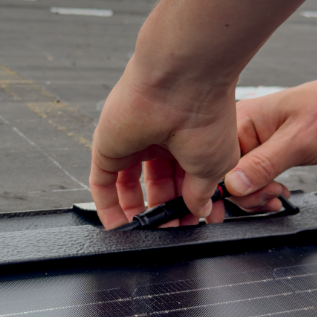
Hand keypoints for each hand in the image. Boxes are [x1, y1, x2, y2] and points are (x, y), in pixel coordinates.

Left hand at [89, 68, 239, 229]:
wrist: (180, 82)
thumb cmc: (205, 112)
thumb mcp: (214, 166)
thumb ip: (202, 193)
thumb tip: (199, 210)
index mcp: (188, 141)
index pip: (183, 182)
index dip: (187, 207)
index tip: (191, 226)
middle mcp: (159, 141)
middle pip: (156, 187)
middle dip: (164, 213)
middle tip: (170, 233)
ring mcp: (132, 144)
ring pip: (128, 188)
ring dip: (137, 214)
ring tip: (148, 234)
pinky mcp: (108, 148)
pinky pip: (102, 184)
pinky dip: (108, 208)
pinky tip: (119, 228)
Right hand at [225, 81, 316, 209]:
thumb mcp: (298, 141)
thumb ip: (264, 164)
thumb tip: (234, 185)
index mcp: (242, 120)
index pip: (218, 162)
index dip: (226, 187)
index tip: (246, 199)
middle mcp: (241, 131)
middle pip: (225, 176)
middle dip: (247, 194)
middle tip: (272, 194)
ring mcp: (252, 143)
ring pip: (238, 182)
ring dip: (257, 195)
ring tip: (278, 193)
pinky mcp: (263, 152)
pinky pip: (252, 179)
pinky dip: (264, 191)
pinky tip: (278, 191)